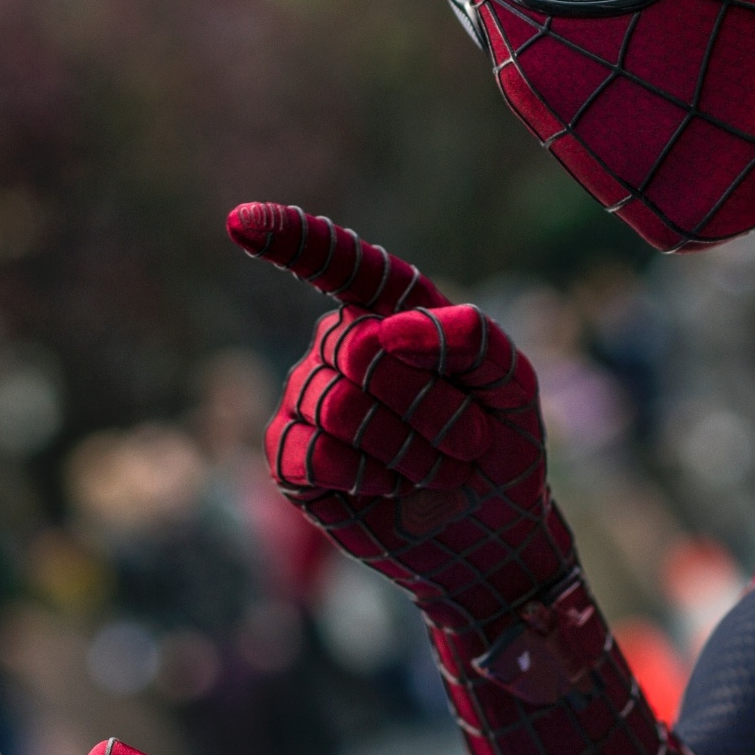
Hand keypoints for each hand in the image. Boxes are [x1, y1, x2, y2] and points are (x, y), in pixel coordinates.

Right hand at [228, 203, 576, 638]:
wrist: (489, 532)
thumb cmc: (500, 445)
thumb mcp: (513, 384)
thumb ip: (469, 338)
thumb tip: (388, 331)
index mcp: (392, 311)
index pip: (339, 264)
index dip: (292, 239)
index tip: (241, 222)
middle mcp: (341, 347)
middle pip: (361, 354)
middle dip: (429, 406)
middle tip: (465, 442)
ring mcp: (309, 402)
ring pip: (338, 408)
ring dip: (407, 451)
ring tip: (434, 468)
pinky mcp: (292, 460)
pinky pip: (310, 456)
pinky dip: (364, 476)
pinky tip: (387, 486)